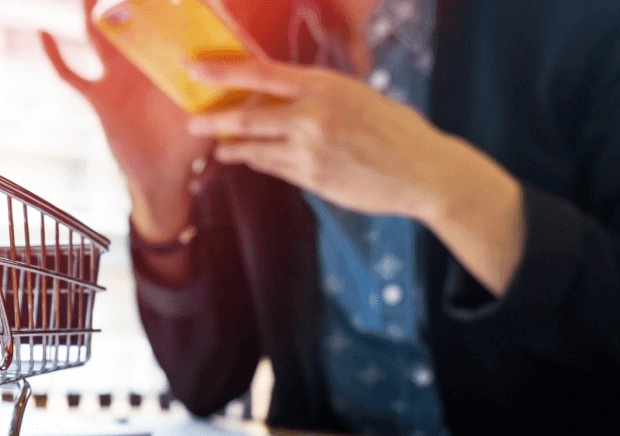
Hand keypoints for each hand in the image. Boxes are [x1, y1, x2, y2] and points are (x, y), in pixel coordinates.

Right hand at [40, 0, 212, 240]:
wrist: (163, 177)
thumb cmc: (192, 146)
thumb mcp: (210, 115)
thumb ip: (221, 95)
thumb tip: (241, 74)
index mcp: (170, 64)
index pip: (171, 23)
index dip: (173, 4)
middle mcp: (143, 64)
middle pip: (131, 19)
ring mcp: (118, 78)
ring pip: (99, 36)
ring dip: (90, 12)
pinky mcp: (100, 98)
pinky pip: (72, 75)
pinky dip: (55, 55)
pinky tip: (42, 33)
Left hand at [187, 60, 525, 294]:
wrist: (424, 172)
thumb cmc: (393, 128)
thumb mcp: (355, 95)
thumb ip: (315, 94)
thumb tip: (273, 92)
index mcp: (325, 86)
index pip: (261, 74)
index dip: (223, 72)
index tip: (195, 71)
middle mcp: (313, 117)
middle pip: (247, 116)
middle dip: (215, 121)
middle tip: (194, 124)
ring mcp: (311, 152)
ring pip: (256, 148)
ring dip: (233, 147)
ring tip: (219, 147)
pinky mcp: (313, 180)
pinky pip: (274, 169)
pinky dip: (259, 162)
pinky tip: (250, 159)